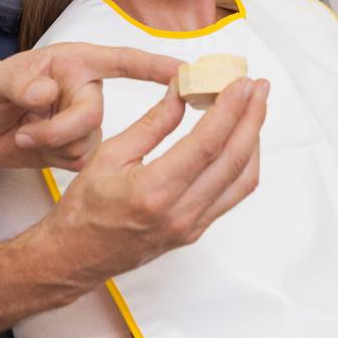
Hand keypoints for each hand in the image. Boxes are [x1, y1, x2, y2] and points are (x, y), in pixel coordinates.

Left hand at [0, 43, 182, 170]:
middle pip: (93, 114)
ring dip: (51, 145)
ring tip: (24, 135)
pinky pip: (81, 162)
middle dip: (58, 130)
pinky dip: (53, 159)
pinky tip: (36, 148)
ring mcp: (84, 121)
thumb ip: (15, 81)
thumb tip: (45, 90)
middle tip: (24, 132)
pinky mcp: (79, 148)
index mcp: (73, 62)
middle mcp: (85, 88)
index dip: (155, 66)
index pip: (122, 61)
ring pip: (87, 143)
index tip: (185, 71)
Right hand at [41, 75, 268, 284]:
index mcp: (154, 191)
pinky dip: (244, 163)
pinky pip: (233, 195)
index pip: (207, 143)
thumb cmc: (86, 207)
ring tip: (255, 108)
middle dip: (252, 117)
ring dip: (253, 140)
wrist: (78, 256)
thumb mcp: (111, 154)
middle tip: (259, 87)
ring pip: (242, 179)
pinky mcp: (196, 231)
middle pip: (233, 159)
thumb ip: (152, 123)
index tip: (242, 82)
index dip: (230, 108)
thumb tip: (182, 90)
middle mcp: (180, 213)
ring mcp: (192, 226)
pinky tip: (242, 140)